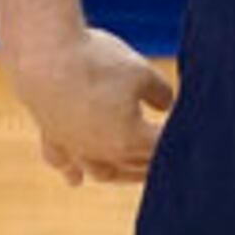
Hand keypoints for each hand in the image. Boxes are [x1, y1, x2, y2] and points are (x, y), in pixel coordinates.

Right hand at [0, 25, 174, 184]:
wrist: (42, 55)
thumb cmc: (96, 61)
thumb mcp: (140, 71)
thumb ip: (161, 92)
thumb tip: (168, 105)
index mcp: (131, 139)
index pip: (162, 148)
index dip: (179, 142)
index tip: (191, 136)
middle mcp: (103, 152)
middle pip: (136, 166)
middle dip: (154, 162)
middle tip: (169, 159)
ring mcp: (75, 149)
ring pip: (102, 172)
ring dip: (120, 175)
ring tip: (130, 173)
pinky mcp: (52, 136)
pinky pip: (64, 162)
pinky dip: (73, 171)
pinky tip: (75, 179)